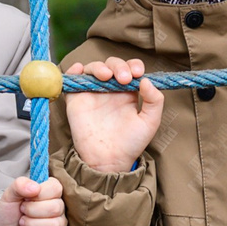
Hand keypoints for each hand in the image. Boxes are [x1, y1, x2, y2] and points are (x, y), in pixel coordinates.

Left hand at [0, 175, 67, 225]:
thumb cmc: (9, 214)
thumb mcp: (9, 196)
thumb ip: (19, 185)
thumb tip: (35, 187)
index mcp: (49, 192)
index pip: (55, 188)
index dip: (38, 194)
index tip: (25, 199)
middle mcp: (58, 207)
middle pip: (55, 208)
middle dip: (32, 211)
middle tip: (22, 212)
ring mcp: (60, 224)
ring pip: (55, 225)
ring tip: (24, 224)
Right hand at [63, 57, 165, 175]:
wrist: (108, 160)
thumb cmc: (130, 144)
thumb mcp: (149, 122)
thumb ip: (154, 101)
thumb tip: (146, 80)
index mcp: (127, 92)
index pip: (130, 69)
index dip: (133, 65)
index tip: (137, 73)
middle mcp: (110, 90)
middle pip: (112, 65)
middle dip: (118, 66)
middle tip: (124, 78)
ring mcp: (92, 93)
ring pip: (93, 68)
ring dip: (99, 66)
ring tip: (106, 76)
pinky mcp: (76, 100)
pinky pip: (72, 80)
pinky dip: (74, 70)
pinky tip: (80, 70)